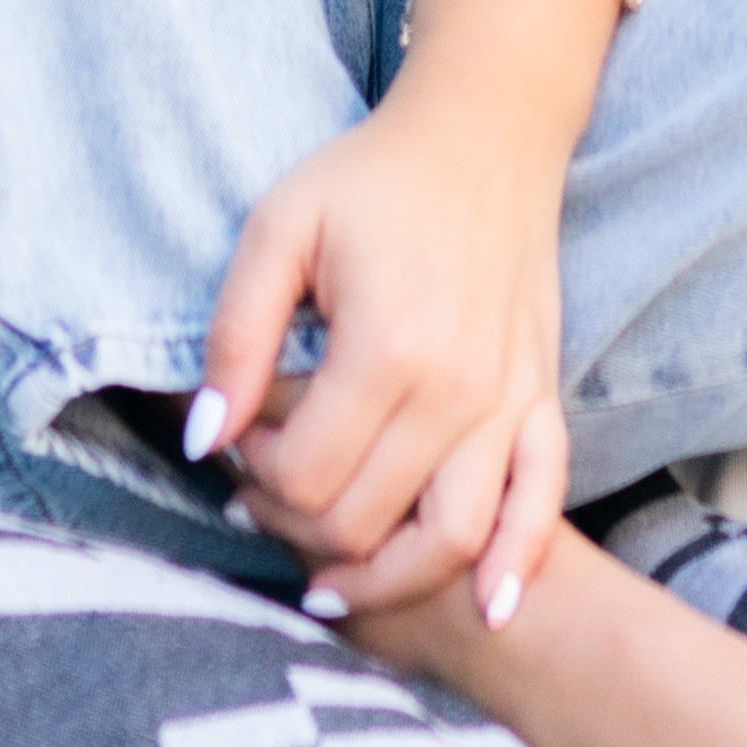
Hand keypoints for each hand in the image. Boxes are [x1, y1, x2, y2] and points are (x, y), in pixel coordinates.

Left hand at [196, 88, 572, 626]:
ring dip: (385, 580)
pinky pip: (541, 504)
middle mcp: (457, 391)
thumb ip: (235, 335)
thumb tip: (205, 439)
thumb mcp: (277, 228)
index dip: (252, 475)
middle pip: (363, 519)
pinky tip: (486, 612)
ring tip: (331, 586)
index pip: (303, 474)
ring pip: (450, 539)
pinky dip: (516, 567)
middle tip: (262, 493)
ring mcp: (509, 401)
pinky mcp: (541, 398)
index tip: (237, 439)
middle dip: (296, 526)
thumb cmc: (370, 178)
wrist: (486, 134)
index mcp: (386, 349)